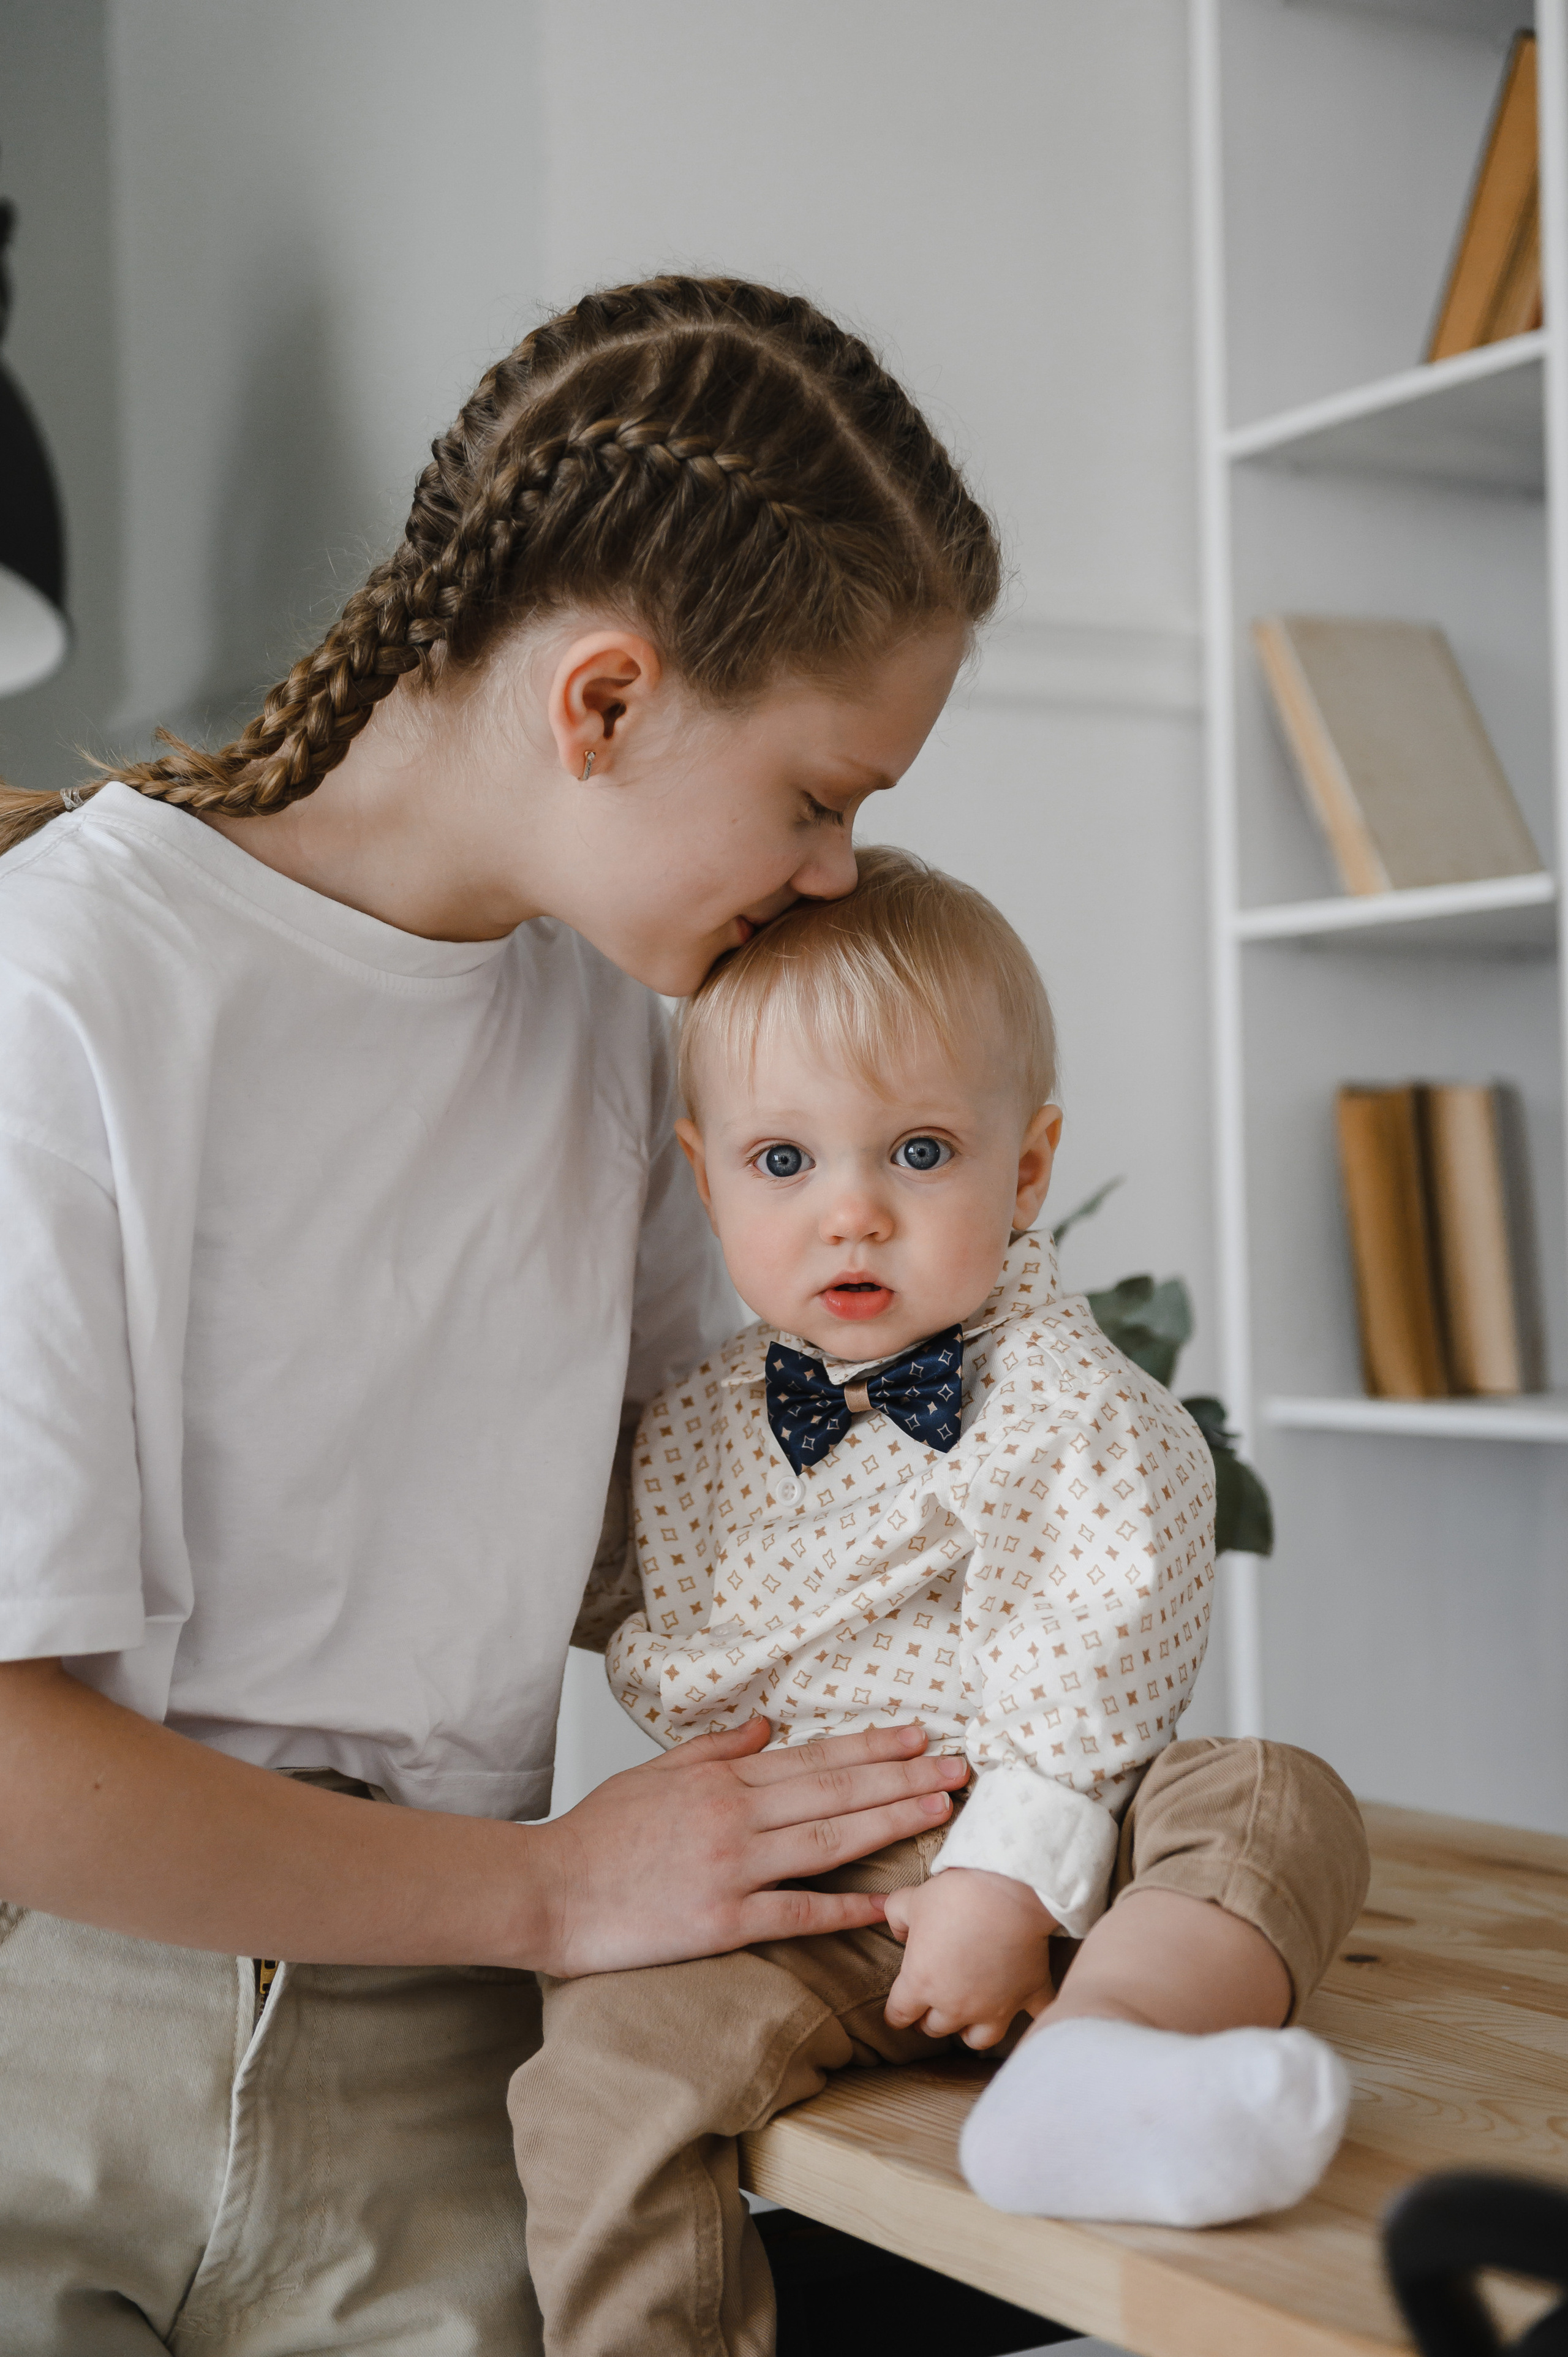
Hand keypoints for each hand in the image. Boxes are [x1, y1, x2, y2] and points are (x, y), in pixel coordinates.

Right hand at [532, 1718, 968, 1978]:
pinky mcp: (719, 1923)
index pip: (814, 1759)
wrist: (546, 1890)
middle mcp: (734, 1819)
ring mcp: (730, 1871)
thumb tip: (768, 1726)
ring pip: (828, 1843)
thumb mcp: (654, 1774)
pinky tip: (885, 1907)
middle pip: (835, 1794)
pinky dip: (842, 1911)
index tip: (919, 1737)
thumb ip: (716, 1749)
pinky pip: (794, 1914)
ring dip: (891, 1825)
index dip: (872, 1747)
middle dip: (903, 1778)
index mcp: (720, 1782)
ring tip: (939, 1812)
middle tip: (958, 1769)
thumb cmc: (596, 1835)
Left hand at [883, 1866, 1055, 2047]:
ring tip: (967, 2016)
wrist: (1007, 1890)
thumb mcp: (910, 1900)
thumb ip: (895, 1917)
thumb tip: (899, 1931)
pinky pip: (1034, 2019)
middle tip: (931, 2005)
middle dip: (930, 2019)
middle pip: (936, 2029)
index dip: (896, 2013)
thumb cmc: (955, 1895)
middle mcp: (957, 2005)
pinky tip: (1027, 2009)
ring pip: (977, 2039)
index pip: (899, 2014)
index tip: (898, 2011)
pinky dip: (1031, 2017)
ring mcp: (995, 2007)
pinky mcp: (1028, 1996)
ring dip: (969, 2030)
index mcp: (922, 1983)